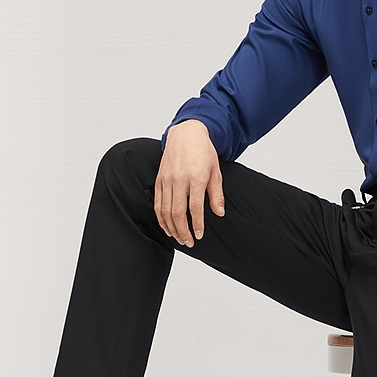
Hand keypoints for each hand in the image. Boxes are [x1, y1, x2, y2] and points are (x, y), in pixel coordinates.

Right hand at [154, 120, 225, 246]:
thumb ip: (216, 194)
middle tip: (189, 242)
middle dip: (183, 231)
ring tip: (179, 238)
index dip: (196, 225)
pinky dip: (161, 218)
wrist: (186, 134)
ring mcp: (167, 179)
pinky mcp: (159, 179)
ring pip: (165, 210)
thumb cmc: (203, 152)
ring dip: (171, 228)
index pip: (194, 207)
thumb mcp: (216, 171)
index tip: (199, 235)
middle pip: (177, 212)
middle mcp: (179, 179)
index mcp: (195, 177)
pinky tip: (167, 227)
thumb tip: (219, 213)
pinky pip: (157, 203)